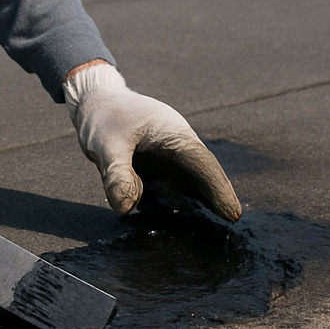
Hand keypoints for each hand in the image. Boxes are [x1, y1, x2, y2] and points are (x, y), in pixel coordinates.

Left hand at [64, 62, 239, 220]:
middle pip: (203, 172)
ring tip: (217, 227)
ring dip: (203, 200)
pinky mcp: (160, 163)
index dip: (217, 189)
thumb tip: (127, 209)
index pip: (201, 163)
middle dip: (219, 196)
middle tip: (233, 223)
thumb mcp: (105, 145)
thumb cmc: (103, 117)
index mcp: (173, 132)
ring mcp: (170, 154)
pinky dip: (184, 199)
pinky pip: (176, 183)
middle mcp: (178, 142)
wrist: (95, 101)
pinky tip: (188, 220)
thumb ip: (116, 175)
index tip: (232, 213)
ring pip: (192, 179)